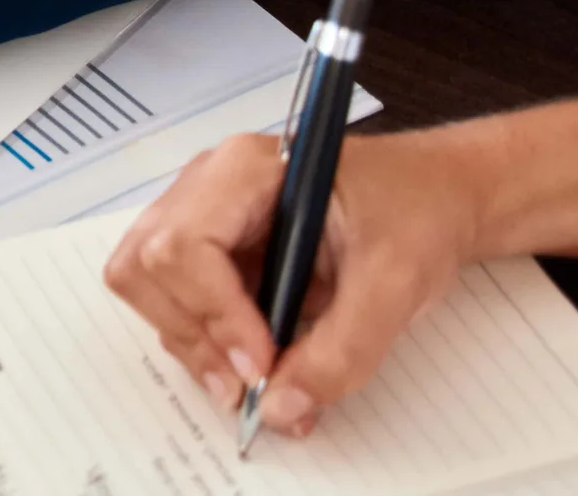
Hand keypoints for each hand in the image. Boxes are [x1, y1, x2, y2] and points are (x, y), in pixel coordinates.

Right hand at [104, 130, 486, 439]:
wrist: (431, 195)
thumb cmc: (415, 213)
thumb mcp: (394, 284)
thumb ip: (341, 351)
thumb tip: (282, 408)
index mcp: (247, 170)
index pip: (186, 242)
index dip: (215, 313)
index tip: (263, 365)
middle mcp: (207, 184)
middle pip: (147, 262)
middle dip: (191, 332)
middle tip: (247, 385)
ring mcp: (201, 211)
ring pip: (146, 281)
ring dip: (192, 342)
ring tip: (251, 383)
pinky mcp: (209, 245)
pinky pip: (175, 296)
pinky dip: (204, 341)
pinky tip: (252, 364)